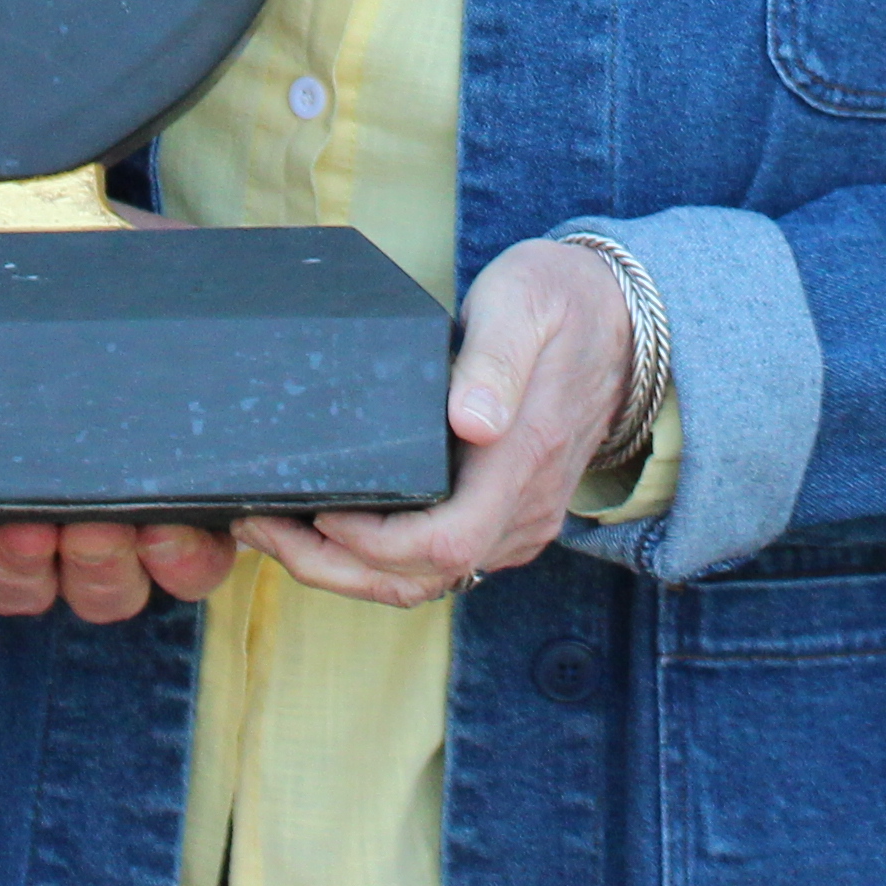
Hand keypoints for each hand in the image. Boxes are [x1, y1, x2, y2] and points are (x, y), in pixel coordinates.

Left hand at [0, 190, 236, 621]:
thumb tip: (260, 335)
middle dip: (101, 565)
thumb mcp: (153, 286)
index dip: (184, 561)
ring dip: (26, 569)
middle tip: (89, 522)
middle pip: (108, 591)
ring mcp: (10, 533)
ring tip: (18, 522)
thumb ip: (202, 322)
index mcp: (150, 481)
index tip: (163, 528)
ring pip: (28, 594)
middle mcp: (84, 524)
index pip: (189, 559)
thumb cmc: (84, 261)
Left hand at [245, 237, 634, 609]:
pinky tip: (333, 525)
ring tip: (278, 531)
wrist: (624, 324)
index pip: (444, 543)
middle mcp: (525, 509)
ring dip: (348, 570)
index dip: (371, 544)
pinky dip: (379, 559)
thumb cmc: (562, 303)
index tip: (318, 511)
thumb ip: (497, 360)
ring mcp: (520, 522)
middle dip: (332, 566)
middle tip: (260, 526)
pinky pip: (440, 564)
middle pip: (422, 579)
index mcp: (524, 460)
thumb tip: (471, 421)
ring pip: (427, 582)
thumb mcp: (527, 303)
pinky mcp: (509, 519)